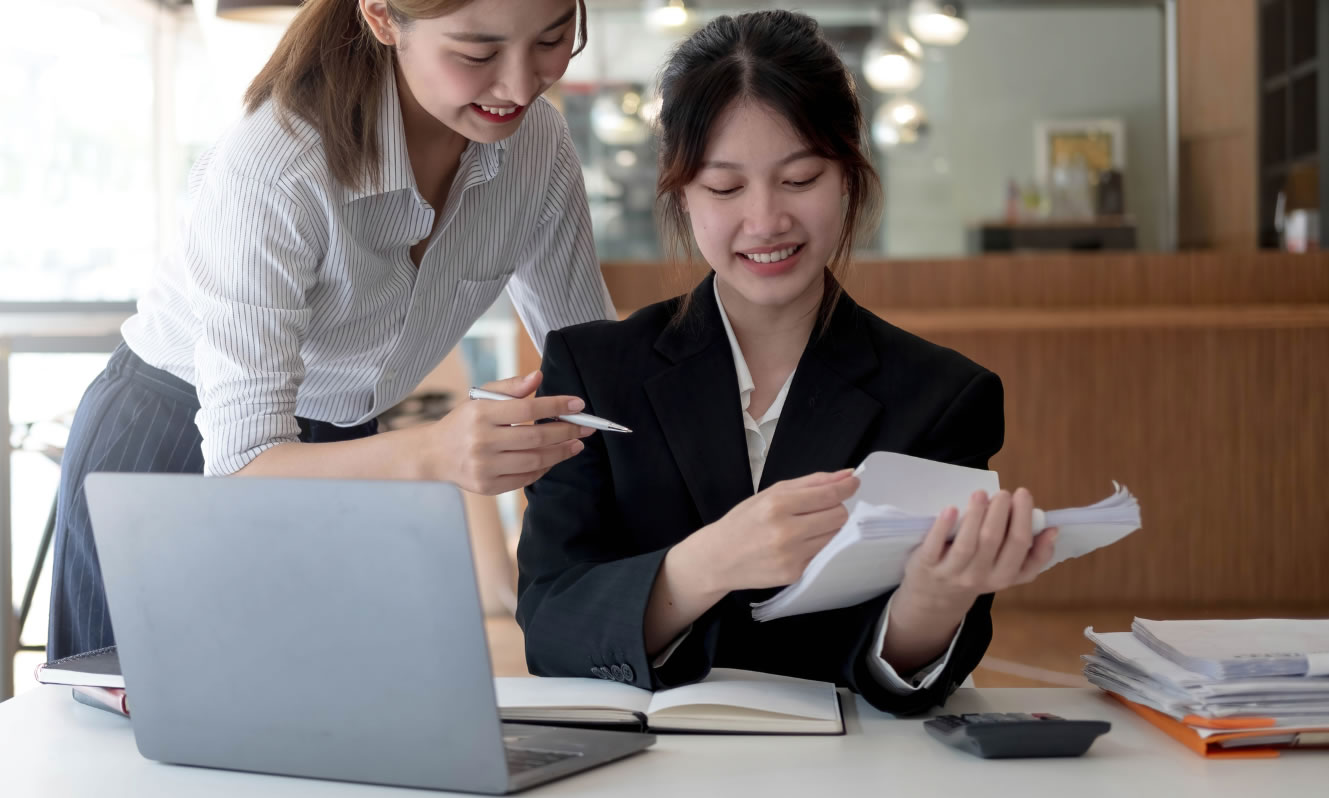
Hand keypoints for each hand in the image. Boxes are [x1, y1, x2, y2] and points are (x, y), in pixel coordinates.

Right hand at [425, 371, 593, 494]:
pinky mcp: (487, 486)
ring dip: (561, 452)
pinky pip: (525, 478)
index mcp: (480, 414)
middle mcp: (481, 441)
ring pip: (534, 460)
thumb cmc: (464, 422)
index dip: (556, 406)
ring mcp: (484, 467)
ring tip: (576, 444)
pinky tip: (554, 458)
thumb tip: (538, 377)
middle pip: (535, 437)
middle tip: (585, 427)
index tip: (578, 404)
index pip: (527, 408)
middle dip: (566, 431)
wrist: (434, 453)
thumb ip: (510, 387)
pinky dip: (544, 468)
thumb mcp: (481, 398)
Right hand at [680, 470, 859, 594]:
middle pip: (838, 516)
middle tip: (819, 509)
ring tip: (806, 527)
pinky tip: (797, 545)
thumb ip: (811, 483)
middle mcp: (786, 532)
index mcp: (777, 505)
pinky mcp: (794, 574)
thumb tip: (846, 475)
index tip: (853, 483)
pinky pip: (822, 555)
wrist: (717, 558)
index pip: (828, 495)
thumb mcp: (770, 493)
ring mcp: (791, 556)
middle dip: (834, 509)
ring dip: (827, 529)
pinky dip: (816, 547)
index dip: (846, 488)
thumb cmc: (744, 521)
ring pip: (835, 537)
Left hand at [895, 488, 1057, 618]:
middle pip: (993, 541)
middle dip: (1001, 512)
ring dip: (975, 515)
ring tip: (981, 493)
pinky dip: (943, 527)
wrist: (936, 599)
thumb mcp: (1007, 572)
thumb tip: (1053, 529)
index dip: (1024, 519)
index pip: (1019, 546)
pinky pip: (935, 546)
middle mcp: (979, 577)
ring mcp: (952, 572)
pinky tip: (951, 509)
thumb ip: (1032, 554)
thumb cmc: (978, 573)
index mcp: (1004, 576)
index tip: (1023, 494)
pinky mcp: (926, 565)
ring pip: (967, 544)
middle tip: (1004, 492)